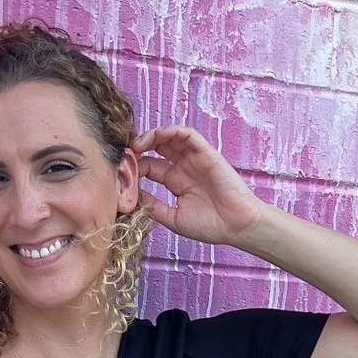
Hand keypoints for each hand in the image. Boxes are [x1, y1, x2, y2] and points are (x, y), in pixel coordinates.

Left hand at [134, 126, 269, 246]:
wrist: (236, 226)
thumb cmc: (210, 226)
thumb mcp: (173, 218)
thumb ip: (153, 205)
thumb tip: (131, 195)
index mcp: (175, 182)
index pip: (149, 167)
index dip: (134, 166)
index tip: (121, 171)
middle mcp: (183, 168)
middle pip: (156, 149)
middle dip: (139, 148)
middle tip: (125, 153)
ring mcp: (194, 159)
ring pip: (169, 138)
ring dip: (151, 136)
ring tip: (137, 144)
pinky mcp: (206, 153)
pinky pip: (188, 135)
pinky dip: (172, 131)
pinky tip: (158, 136)